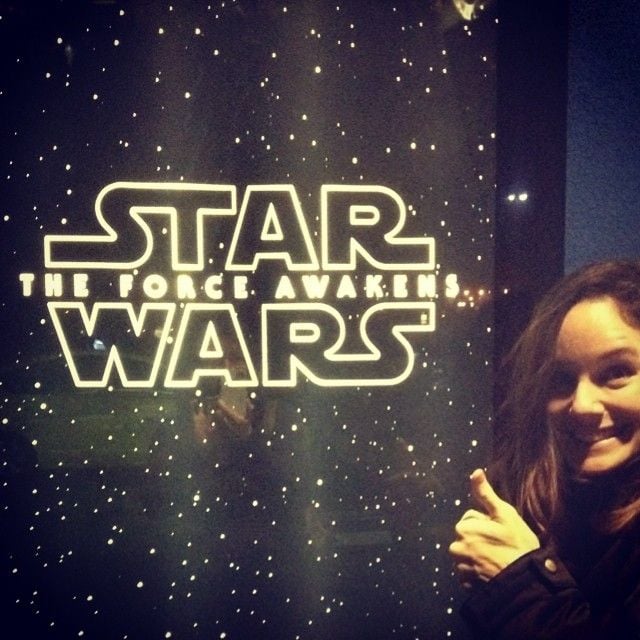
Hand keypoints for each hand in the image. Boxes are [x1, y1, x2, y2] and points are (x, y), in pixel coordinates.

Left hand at [449, 469, 539, 585]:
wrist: (526, 581)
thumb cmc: (517, 544)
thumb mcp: (504, 513)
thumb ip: (485, 493)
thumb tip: (476, 471)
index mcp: (463, 529)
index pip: (470, 519)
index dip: (486, 523)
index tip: (500, 532)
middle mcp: (457, 548)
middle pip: (467, 536)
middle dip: (479, 538)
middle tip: (500, 545)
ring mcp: (461, 568)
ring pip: (467, 554)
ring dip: (478, 554)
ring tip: (498, 559)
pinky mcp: (466, 584)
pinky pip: (469, 573)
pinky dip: (478, 571)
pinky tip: (493, 571)